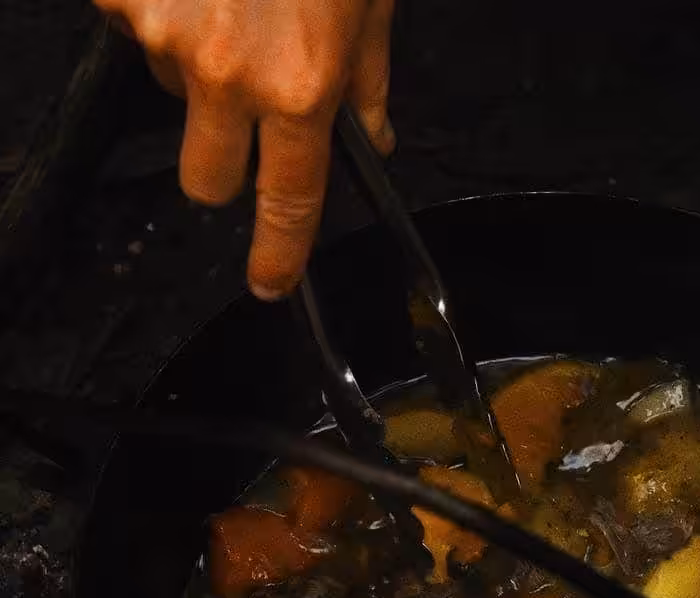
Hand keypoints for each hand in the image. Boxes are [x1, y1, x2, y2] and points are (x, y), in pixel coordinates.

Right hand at [96, 0, 396, 299]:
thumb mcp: (367, 7)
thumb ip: (366, 83)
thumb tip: (372, 137)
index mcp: (301, 87)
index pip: (290, 201)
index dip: (280, 252)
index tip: (272, 280)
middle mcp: (229, 74)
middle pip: (207, 178)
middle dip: (226, 162)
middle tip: (249, 112)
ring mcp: (166, 37)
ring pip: (173, 94)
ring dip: (199, 68)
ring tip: (233, 9)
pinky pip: (138, 32)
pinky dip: (163, 14)